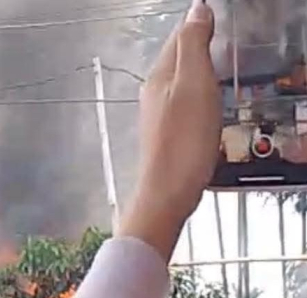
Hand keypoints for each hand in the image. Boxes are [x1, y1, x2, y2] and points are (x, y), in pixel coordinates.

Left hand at [118, 0, 220, 260]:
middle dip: (200, 47)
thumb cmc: (184, 140)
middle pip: (179, 59)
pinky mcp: (167, 137)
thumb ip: (193, 45)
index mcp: (159, 75)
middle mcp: (153, 93)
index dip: (200, 24)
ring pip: (181, 83)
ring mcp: (158, 117)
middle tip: (227, 42)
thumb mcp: (194, 84)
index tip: (223, 21)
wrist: (167, 195)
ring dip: (200, 74)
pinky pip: (184, 106)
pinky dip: (199, 98)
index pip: (179, 35)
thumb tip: (196, 8)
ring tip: (222, 70)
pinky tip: (210, 106)